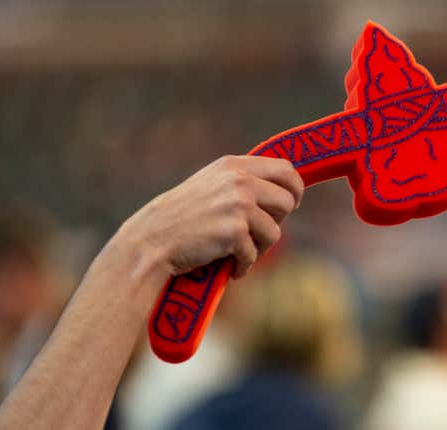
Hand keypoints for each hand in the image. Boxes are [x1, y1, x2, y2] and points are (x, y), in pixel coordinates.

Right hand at [117, 155, 303, 278]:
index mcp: (234, 165)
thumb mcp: (212, 185)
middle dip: (278, 221)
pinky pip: (255, 255)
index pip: (285, 169)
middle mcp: (239, 180)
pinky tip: (229, 267)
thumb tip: (284, 191)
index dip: (294, 188)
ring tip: (238, 252)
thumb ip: (242, 181)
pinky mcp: (234, 232)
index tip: (290, 203)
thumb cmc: (183, 218)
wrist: (152, 240)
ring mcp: (238, 205)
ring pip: (275, 232)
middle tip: (259, 234)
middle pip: (288, 200)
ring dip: (260, 248)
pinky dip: (243, 266)